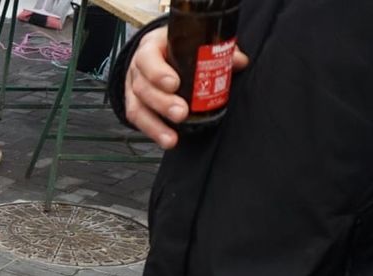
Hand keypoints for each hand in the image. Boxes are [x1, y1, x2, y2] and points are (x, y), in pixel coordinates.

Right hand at [125, 26, 249, 148]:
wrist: (158, 51)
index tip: (175, 84)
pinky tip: (167, 140)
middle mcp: (138, 68)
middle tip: (181, 113)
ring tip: (172, 138)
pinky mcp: (135, 104)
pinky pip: (138, 120)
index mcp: (151, 47)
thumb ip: (216, 48)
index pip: (148, 58)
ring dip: (155, 125)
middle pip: (143, 87)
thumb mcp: (191, 39)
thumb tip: (239, 61)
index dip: (158, 73)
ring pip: (137, 108)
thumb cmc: (175, 46)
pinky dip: (153, 132)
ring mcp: (133, 87)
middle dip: (162, 103)